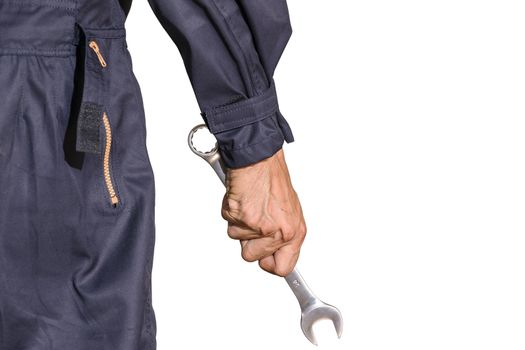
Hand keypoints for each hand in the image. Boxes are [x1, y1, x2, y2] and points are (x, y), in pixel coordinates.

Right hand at [221, 148, 306, 276]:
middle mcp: (279, 232)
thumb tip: (274, 254)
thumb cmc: (272, 179)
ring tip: (249, 205)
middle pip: (252, 258)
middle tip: (253, 221)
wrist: (259, 159)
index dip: (268, 264)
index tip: (264, 260)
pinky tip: (241, 199)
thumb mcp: (288, 210)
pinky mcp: (241, 217)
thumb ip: (282, 235)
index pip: (283, 268)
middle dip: (248, 241)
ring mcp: (259, 226)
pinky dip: (231, 211)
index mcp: (294, 231)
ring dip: (238, 223)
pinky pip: (228, 223)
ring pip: (237, 240)